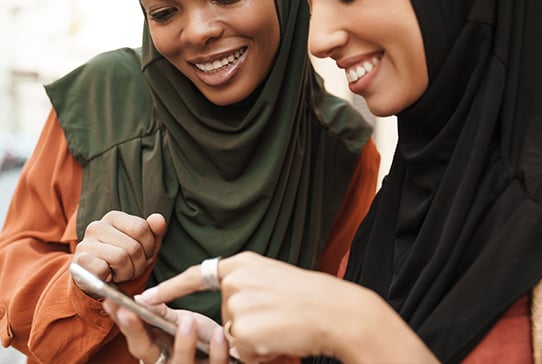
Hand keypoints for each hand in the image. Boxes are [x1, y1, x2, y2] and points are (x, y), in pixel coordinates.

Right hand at [72, 211, 165, 291]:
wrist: (97, 280)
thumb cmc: (125, 259)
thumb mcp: (143, 245)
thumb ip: (153, 231)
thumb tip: (158, 219)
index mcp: (114, 217)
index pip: (141, 228)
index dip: (149, 247)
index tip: (143, 254)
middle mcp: (97, 226)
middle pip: (133, 246)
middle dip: (138, 264)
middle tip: (131, 268)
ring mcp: (85, 243)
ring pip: (120, 258)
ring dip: (126, 272)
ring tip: (120, 272)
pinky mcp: (78, 261)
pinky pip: (103, 270)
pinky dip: (109, 278)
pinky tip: (107, 276)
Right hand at [103, 300, 230, 363]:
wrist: (232, 353)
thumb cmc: (201, 338)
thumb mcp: (179, 322)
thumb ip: (161, 314)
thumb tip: (140, 298)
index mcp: (156, 351)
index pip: (135, 338)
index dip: (124, 323)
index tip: (112, 302)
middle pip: (147, 354)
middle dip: (137, 333)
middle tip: (133, 310)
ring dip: (183, 344)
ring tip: (188, 320)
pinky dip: (217, 352)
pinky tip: (219, 334)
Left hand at [137, 252, 438, 363]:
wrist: (336, 311)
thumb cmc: (310, 297)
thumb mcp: (272, 279)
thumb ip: (246, 287)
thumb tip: (230, 317)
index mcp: (243, 264)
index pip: (197, 274)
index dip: (171, 288)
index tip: (145, 297)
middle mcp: (235, 280)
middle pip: (225, 315)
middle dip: (246, 327)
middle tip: (279, 318)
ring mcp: (237, 304)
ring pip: (234, 336)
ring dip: (257, 341)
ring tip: (283, 327)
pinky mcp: (242, 329)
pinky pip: (244, 351)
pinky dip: (262, 352)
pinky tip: (281, 338)